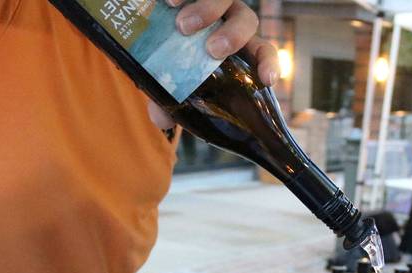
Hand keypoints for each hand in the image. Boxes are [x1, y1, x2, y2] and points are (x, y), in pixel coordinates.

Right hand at [147, 0, 279, 128]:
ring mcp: (212, 1)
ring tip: (182, 26)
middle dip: (233, 35)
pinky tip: (168, 3)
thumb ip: (171, 102)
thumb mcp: (171, 81)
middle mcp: (229, 20)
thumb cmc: (168, 58)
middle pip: (247, 21)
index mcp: (236, 47)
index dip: (269, 64)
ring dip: (207, 10)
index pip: (264, 52)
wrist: (143, 27)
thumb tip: (163, 122)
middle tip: (211, 50)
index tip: (266, 79)